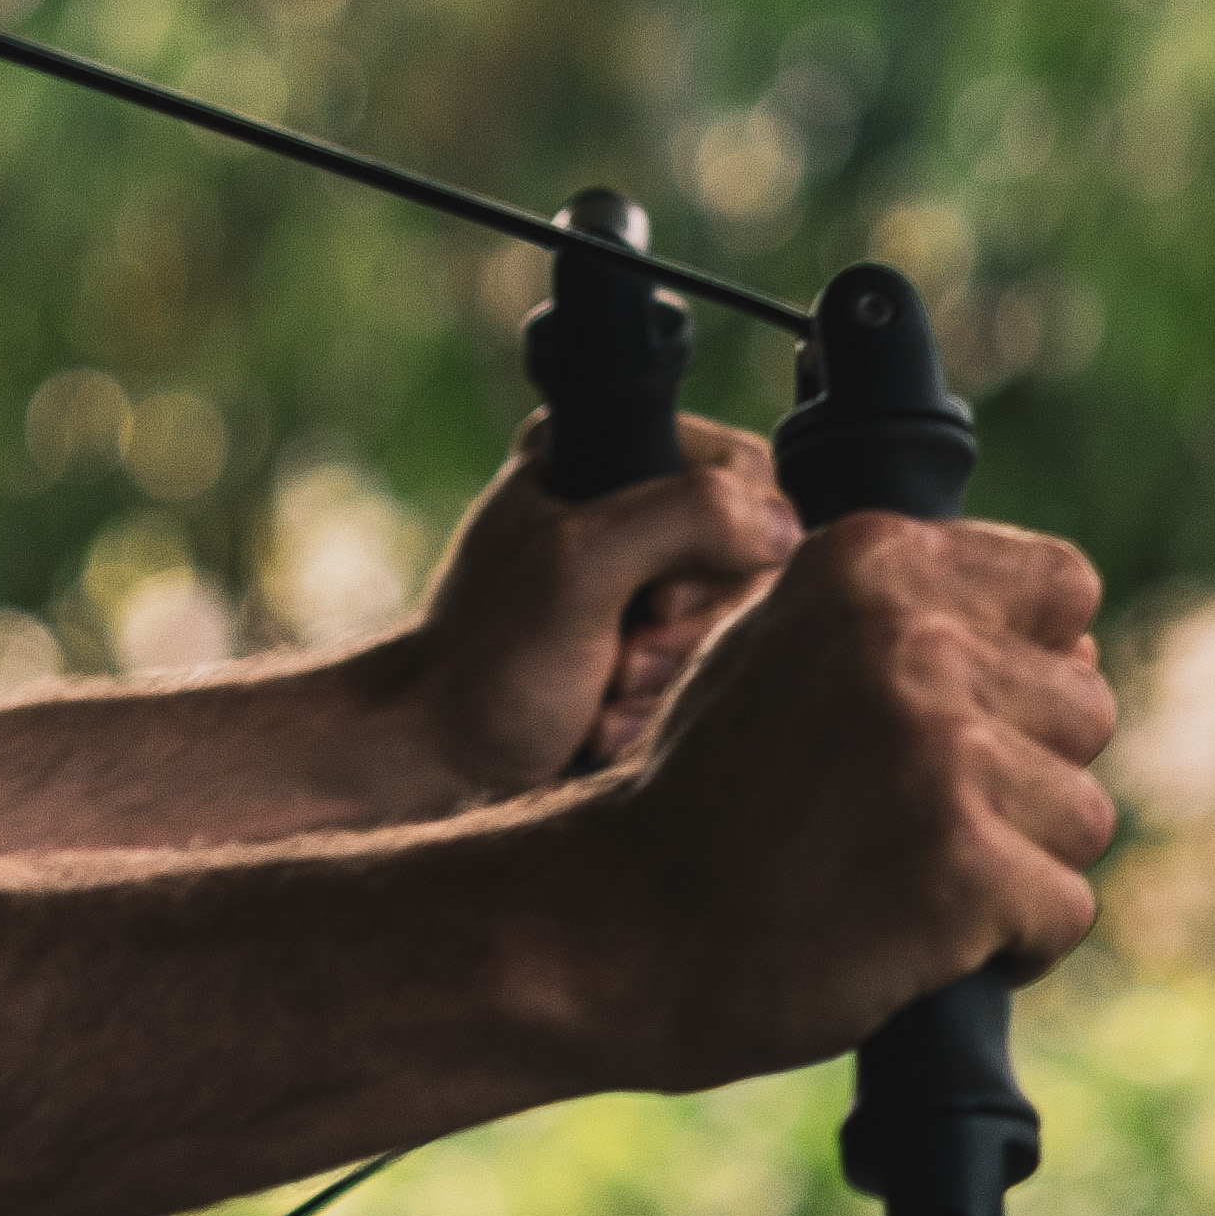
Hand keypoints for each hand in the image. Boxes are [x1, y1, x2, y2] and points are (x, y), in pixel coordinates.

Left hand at [400, 416, 798, 803]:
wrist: (431, 764)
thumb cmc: (483, 669)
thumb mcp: (581, 569)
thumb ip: (686, 517)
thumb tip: (783, 525)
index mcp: (597, 451)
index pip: (744, 473)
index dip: (727, 547)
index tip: (659, 600)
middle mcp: (618, 504)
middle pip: (745, 556)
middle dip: (692, 628)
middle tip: (626, 654)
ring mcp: (630, 579)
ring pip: (727, 621)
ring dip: (671, 676)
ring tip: (604, 692)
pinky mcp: (635, 643)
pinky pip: (699, 668)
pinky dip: (656, 705)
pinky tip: (601, 721)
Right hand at [552, 510, 1115, 1089]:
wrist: (607, 932)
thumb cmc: (699, 807)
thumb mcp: (775, 652)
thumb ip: (907, 624)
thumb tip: (1077, 647)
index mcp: (873, 560)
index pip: (1063, 588)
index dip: (1021, 669)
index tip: (942, 729)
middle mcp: (914, 638)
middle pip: (1084, 711)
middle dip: (1017, 781)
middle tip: (894, 825)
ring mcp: (942, 752)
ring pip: (1083, 817)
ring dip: (1013, 869)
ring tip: (896, 884)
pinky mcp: (964, 865)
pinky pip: (1062, 912)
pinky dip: (1008, 949)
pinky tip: (914, 946)